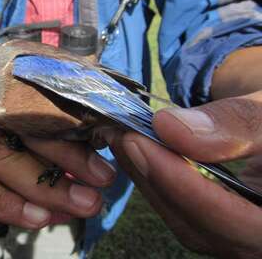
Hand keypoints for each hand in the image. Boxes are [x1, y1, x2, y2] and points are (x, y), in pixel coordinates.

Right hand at [0, 40, 114, 228]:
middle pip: (8, 121)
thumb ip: (10, 125)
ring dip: (36, 185)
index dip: (65, 129)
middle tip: (97, 187)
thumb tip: (78, 152)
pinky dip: (0, 200)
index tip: (101, 157)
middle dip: (59, 160)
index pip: (23, 95)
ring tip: (75, 207)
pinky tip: (32, 217)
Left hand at [108, 91, 261, 257]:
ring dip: (147, 177)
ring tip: (120, 135)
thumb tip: (166, 127)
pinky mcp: (220, 227)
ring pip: (185, 221)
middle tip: (119, 133)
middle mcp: (260, 244)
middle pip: (200, 225)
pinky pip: (183, 212)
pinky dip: (157, 180)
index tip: (137, 143)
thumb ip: (233, 123)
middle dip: (154, 177)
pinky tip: (136, 150)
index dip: (181, 184)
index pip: (233, 222)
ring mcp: (239, 240)